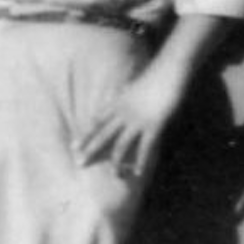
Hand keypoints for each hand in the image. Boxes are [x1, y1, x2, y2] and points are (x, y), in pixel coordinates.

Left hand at [74, 13, 235, 176]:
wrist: (169, 68)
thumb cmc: (157, 74)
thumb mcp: (137, 83)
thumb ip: (129, 92)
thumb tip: (125, 92)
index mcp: (119, 102)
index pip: (98, 122)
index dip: (86, 134)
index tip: (73, 145)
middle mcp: (124, 112)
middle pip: (103, 134)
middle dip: (90, 149)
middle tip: (78, 163)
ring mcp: (137, 119)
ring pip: (121, 144)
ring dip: (116, 161)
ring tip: (113, 175)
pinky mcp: (153, 124)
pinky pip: (145, 147)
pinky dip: (141, 161)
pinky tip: (138, 173)